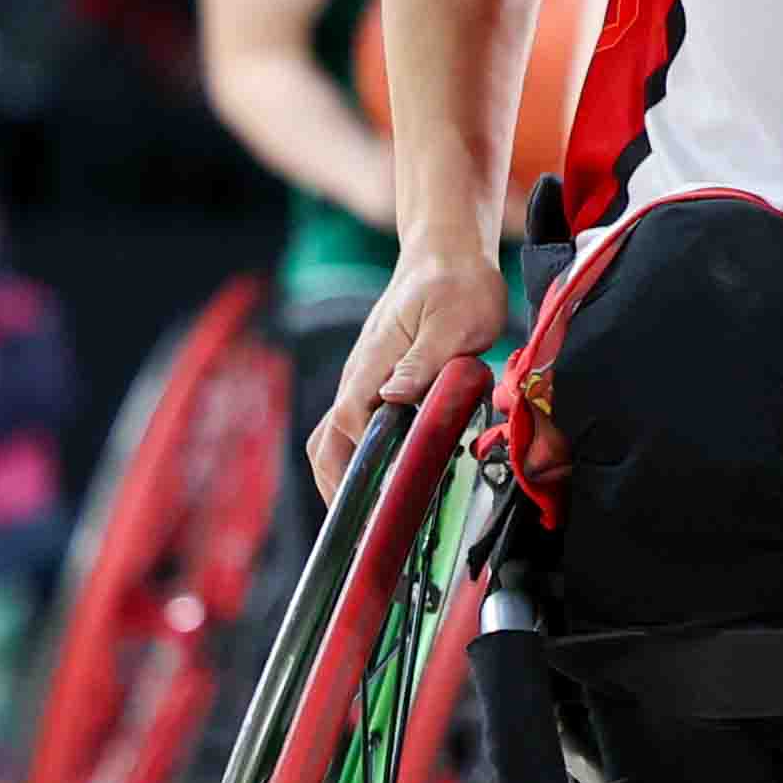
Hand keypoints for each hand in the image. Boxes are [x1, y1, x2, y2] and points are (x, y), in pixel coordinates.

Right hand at [307, 250, 508, 499]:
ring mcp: (364, 377)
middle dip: (338, 486)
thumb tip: (393, 396)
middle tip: (363, 530)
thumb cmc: (455, 282)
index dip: (361, 461)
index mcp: (374, 362)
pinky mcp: (378, 379)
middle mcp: (360, 374)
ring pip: (334, 436)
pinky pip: (355, 425)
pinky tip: (382, 479)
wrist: (444, 251)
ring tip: (366, 519)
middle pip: (328, 440)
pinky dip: (357, 457)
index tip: (377, 499)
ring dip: (343, 475)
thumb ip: (425, 360)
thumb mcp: (453, 320)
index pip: (352, 421)